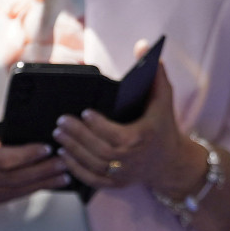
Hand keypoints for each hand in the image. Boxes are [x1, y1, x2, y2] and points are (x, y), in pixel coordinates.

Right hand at [0, 115, 68, 207]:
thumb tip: (19, 123)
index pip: (1, 157)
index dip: (26, 155)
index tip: (46, 147)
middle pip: (14, 177)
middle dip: (44, 170)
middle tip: (66, 161)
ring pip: (15, 191)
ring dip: (42, 183)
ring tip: (64, 175)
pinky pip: (8, 198)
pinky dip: (28, 191)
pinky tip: (45, 185)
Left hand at [52, 47, 195, 195]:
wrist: (171, 162)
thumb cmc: (164, 126)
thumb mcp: (163, 99)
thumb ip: (154, 73)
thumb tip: (143, 46)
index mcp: (142, 138)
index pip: (116, 134)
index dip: (98, 124)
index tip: (84, 111)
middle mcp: (132, 159)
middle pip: (99, 150)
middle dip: (78, 136)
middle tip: (60, 121)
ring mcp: (123, 174)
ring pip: (93, 165)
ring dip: (73, 150)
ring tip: (58, 134)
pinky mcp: (116, 184)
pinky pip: (92, 179)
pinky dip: (76, 169)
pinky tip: (64, 155)